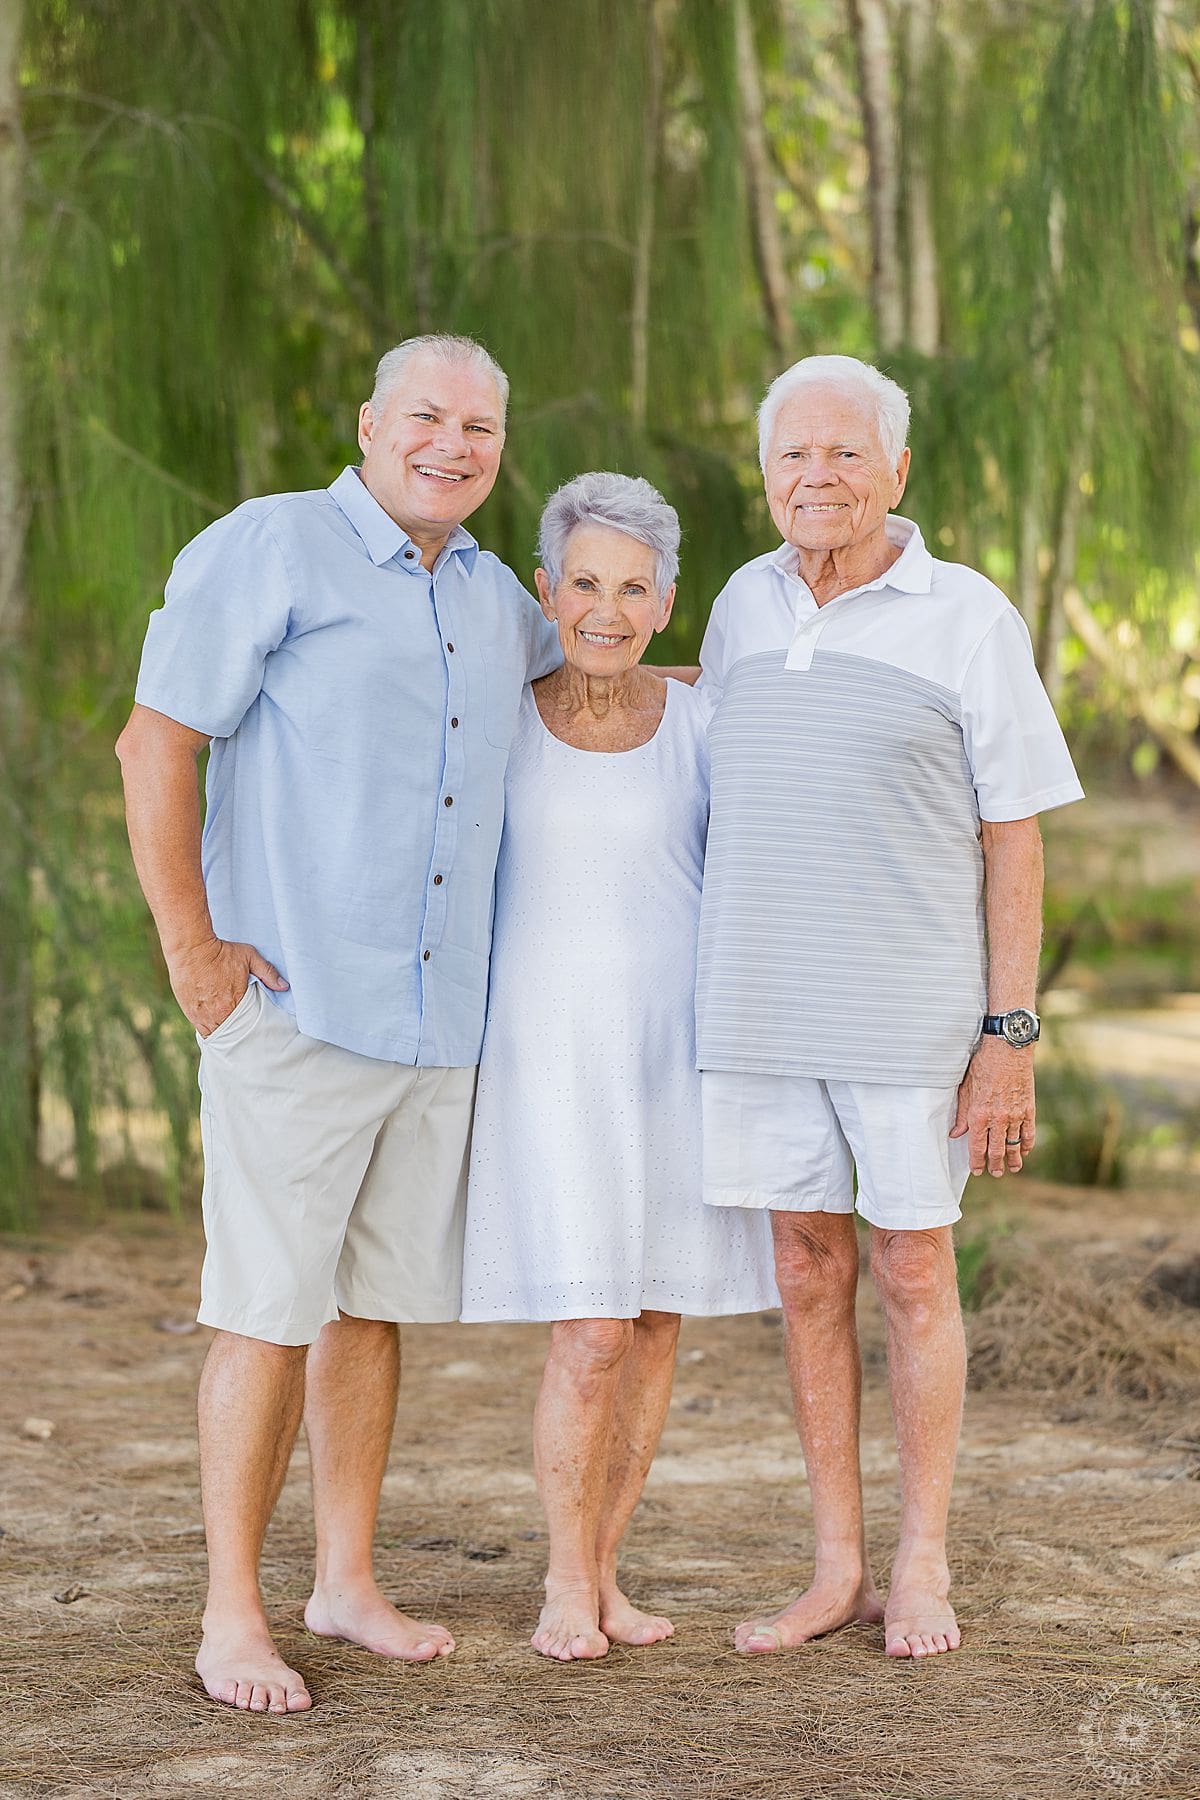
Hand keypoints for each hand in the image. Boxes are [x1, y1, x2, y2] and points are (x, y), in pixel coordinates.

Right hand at [167, 937, 287, 1037]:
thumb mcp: (249, 957)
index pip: (248, 1024)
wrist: (191, 949)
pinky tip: (215, 1028)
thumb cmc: (221, 951)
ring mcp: (202, 1015)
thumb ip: (268, 972)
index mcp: (235, 1003)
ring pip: (216, 1033)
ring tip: (230, 1031)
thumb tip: (284, 986)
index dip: (251, 1027)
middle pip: (232, 1032)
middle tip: (244, 1033)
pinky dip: (209, 1030)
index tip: (255, 1028)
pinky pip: (201, 1030)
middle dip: (238, 1033)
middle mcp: (218, 1013)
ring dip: (223, 1032)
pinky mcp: (190, 1012)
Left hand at [950, 1038, 1035, 1176]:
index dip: (977, 1162)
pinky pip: (1028, 1133)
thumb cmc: (982, 1065)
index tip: (977, 1170)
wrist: (1007, 1049)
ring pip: (1014, 1145)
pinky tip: (1024, 1151)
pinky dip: (1026, 1144)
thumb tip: (955, 1133)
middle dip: (995, 1165)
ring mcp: (1015, 1115)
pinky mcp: (1028, 1109)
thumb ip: (962, 1114)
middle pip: (997, 1150)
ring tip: (1012, 1168)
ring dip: (1013, 1160)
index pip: (977, 1147)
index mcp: (979, 1114)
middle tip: (995, 1173)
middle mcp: (998, 1119)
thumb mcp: (965, 1088)